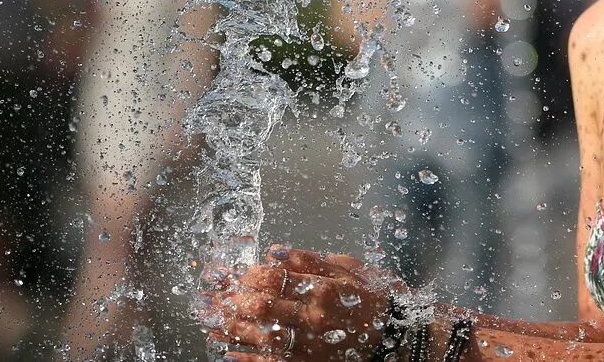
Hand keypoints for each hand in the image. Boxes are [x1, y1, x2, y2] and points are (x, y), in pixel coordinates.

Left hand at [201, 247, 394, 361]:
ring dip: (231, 328)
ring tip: (208, 320)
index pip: (274, 279)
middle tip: (209, 295)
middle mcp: (313, 318)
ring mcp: (309, 346)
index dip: (247, 275)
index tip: (232, 272)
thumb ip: (311, 261)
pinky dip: (246, 358)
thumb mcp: (348, 270)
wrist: (396, 338)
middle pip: (262, 308)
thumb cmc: (372, 299)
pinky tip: (227, 351)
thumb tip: (276, 253)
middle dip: (231, 300)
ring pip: (261, 337)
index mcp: (323, 289)